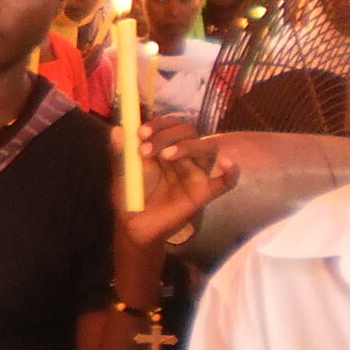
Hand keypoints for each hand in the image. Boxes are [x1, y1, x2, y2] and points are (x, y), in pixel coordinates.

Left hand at [113, 116, 238, 249]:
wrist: (134, 225)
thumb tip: (117, 129)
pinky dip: (231, 172)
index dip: (159, 124)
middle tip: (145, 150)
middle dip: (167, 135)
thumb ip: (122, 151)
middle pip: (189, 132)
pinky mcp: (204, 193)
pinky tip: (228, 164)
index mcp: (165, 146)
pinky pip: (226, 182)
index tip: (141, 132)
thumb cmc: (130, 195)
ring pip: (207, 149)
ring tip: (166, 155)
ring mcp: (195, 173)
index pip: (171, 124)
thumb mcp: (122, 171)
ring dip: (188, 146)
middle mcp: (183, 156)